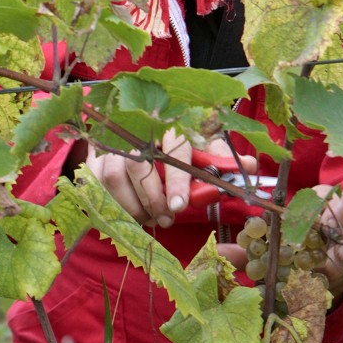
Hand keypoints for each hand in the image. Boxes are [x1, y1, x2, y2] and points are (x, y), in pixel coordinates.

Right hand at [86, 130, 234, 229]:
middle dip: (153, 199)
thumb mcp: (200, 148)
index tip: (180, 206)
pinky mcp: (92, 159)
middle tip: (168, 218)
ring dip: (134, 206)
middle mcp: (136, 130)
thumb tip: (250, 167)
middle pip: (138, 165)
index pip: (172, 149)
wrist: (136, 133)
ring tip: (152, 217)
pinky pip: (94, 185)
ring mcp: (110, 144)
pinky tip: (129, 212)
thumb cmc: (175, 147)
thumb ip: (221, 159)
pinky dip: (113, 205)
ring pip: (114, 177)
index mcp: (169, 124)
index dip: (176, 180)